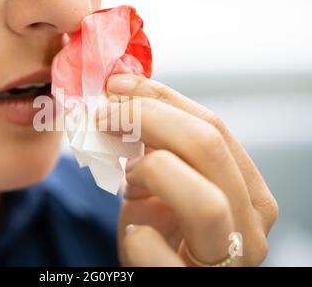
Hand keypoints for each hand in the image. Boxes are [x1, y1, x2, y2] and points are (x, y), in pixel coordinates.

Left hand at [101, 74, 277, 266]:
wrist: (157, 274)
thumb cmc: (163, 231)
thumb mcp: (167, 185)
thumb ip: (159, 145)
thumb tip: (125, 96)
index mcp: (248, 191)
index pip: (212, 127)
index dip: (161, 99)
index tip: (118, 86)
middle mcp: (249, 225)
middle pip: (208, 147)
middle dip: (147, 119)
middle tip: (105, 115)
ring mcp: (227, 260)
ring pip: (204, 201)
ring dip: (152, 174)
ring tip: (129, 179)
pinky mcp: (187, 284)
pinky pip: (158, 254)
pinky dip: (136, 237)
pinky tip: (133, 231)